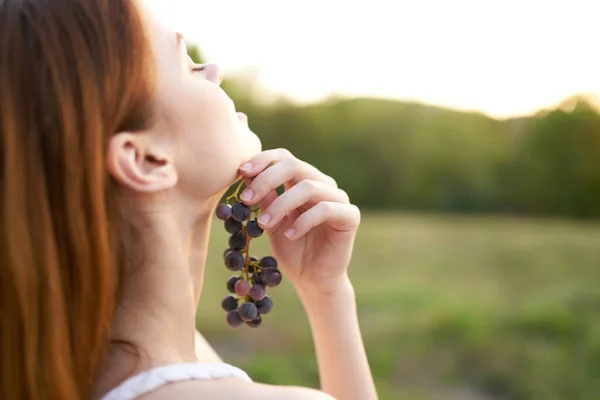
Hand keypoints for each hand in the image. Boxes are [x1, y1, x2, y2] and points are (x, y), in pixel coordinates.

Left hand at [237, 148, 359, 293]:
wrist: (313, 280)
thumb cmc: (292, 250)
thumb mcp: (271, 223)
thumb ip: (264, 200)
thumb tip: (245, 175)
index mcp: (303, 180)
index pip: (284, 158)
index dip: (263, 161)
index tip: (240, 173)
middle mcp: (322, 184)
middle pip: (294, 166)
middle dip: (266, 179)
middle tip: (246, 199)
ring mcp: (338, 198)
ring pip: (307, 187)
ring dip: (280, 205)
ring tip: (263, 224)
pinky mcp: (350, 215)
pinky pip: (325, 209)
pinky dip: (303, 221)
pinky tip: (290, 235)